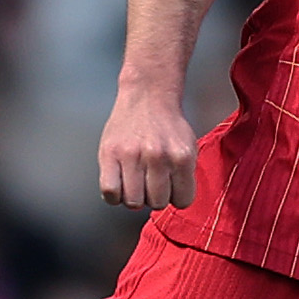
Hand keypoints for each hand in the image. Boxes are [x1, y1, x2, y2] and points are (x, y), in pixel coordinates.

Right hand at [98, 81, 197, 208]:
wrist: (147, 95)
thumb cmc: (167, 126)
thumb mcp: (188, 148)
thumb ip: (185, 175)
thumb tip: (177, 201)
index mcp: (181, 157)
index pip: (183, 201)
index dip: (176, 197)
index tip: (170, 187)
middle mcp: (158, 157)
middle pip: (157, 203)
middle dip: (155, 196)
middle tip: (151, 181)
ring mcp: (132, 155)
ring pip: (133, 202)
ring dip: (135, 196)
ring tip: (136, 182)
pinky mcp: (109, 153)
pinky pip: (110, 192)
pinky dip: (114, 195)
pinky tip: (119, 183)